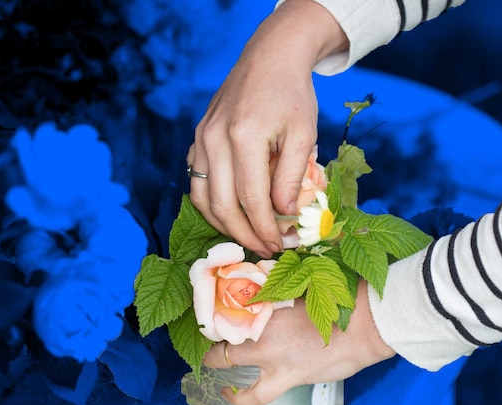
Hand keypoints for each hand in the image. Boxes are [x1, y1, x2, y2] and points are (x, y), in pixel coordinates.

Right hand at [187, 0, 348, 258]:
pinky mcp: (197, 137)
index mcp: (245, 136)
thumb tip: (283, 215)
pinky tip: (232, 214)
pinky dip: (211, 205)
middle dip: (245, 235)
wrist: (269, 57)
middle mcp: (215, 139)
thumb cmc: (292, 94)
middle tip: (267, 249)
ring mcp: (201, 138)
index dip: (265, 228)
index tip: (281, 245)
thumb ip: (292, 176)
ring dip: (224, 225)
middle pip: (223, 205)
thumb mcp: (304, 134)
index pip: (252, 199)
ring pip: (203, 198)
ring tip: (249, 237)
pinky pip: (197, 181)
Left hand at [202, 282, 395, 404]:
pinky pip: (253, 396)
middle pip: (223, 326)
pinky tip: (231, 396)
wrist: (367, 325)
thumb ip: (285, 291)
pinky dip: (239, 398)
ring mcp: (271, 354)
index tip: (218, 308)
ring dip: (215, 361)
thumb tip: (275, 290)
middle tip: (211, 333)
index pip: (231, 302)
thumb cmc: (344, 300)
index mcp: (268, 299)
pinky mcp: (285, 378)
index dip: (220, 308)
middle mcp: (263, 326)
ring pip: (226, 361)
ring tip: (209, 364)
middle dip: (212, 330)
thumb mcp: (308, 287)